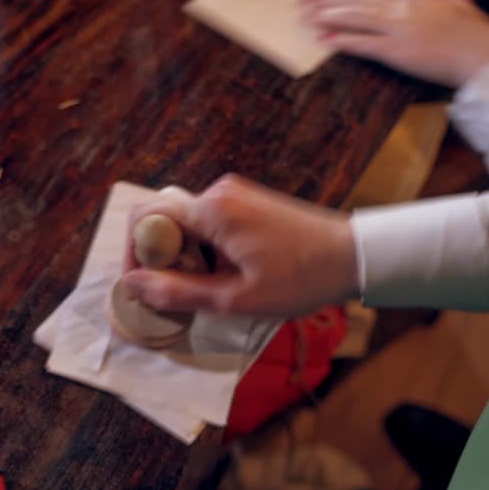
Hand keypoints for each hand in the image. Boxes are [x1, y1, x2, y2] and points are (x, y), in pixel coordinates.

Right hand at [122, 174, 357, 317]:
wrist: (356, 256)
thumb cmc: (301, 279)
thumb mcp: (236, 298)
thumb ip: (179, 292)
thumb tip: (132, 286)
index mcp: (212, 210)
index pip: (145, 218)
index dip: (134, 253)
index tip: (143, 287)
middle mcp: (217, 192)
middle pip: (162, 220)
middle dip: (159, 259)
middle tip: (175, 296)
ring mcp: (233, 193)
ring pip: (184, 224)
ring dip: (183, 257)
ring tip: (208, 290)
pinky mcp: (245, 200)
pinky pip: (206, 222)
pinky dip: (203, 249)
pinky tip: (225, 276)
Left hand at [300, 0, 488, 87]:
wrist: (486, 55)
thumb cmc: (478, 35)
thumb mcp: (462, 6)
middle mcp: (404, 10)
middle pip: (359, 3)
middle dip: (330, 2)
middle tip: (306, 2)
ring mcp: (400, 29)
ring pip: (357, 19)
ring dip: (330, 18)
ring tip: (308, 18)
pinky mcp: (398, 51)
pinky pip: (365, 44)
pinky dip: (344, 41)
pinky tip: (326, 40)